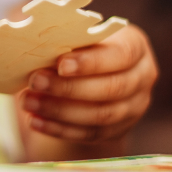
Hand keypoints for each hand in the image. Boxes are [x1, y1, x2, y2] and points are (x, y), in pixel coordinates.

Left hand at [21, 25, 157, 143]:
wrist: (98, 76)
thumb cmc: (84, 47)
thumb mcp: (82, 37)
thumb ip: (67, 40)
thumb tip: (32, 42)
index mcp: (136, 47)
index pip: (121, 55)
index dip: (91, 62)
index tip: (60, 64)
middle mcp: (142, 78)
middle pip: (111, 88)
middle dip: (69, 88)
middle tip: (35, 82)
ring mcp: (134, 108)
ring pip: (100, 116)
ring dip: (60, 111)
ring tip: (29, 102)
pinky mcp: (118, 130)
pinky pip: (89, 134)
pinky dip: (59, 129)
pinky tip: (35, 121)